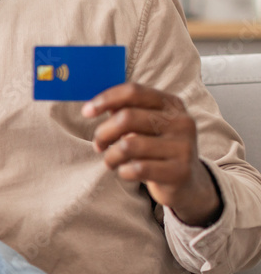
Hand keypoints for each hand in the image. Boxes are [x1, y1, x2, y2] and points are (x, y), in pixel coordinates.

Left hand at [83, 83, 220, 225]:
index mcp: (171, 104)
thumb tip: (94, 104)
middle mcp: (181, 122)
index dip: (106, 99)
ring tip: (111, 161)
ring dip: (110, 156)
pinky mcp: (180, 172)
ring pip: (128, 145)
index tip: (86, 111)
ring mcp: (183, 147)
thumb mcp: (145, 125)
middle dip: (103, 133)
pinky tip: (126, 172)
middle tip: (98, 145)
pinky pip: (137, 169)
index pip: (133, 91)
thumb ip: (125, 110)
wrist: (187, 182)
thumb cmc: (156, 148)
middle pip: (126, 118)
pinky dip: (123, 171)